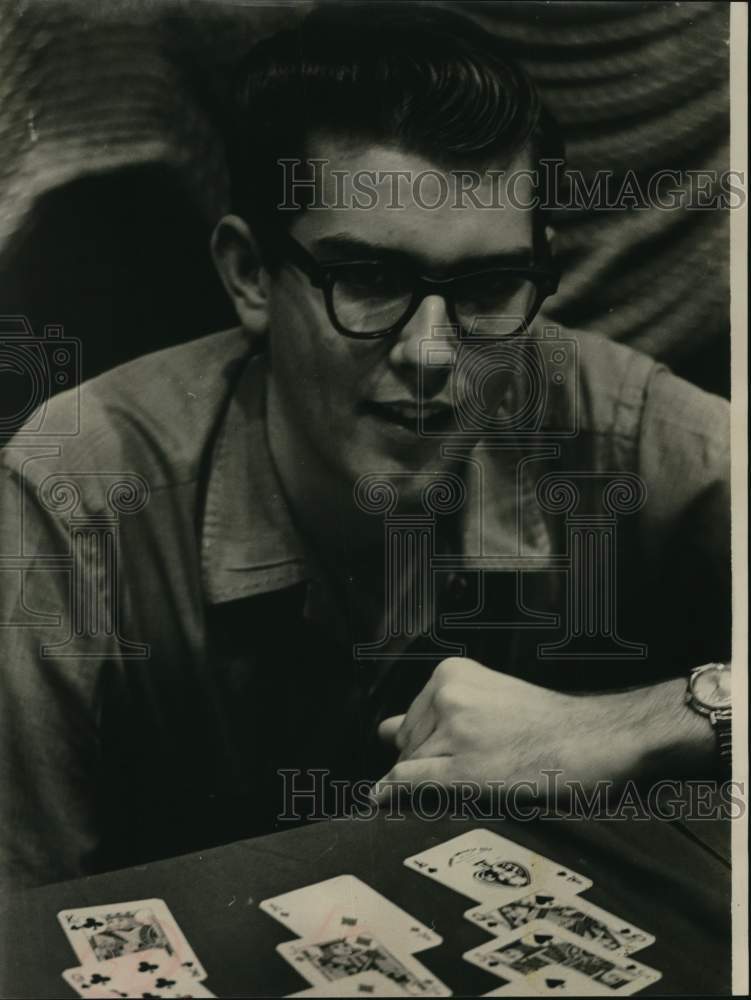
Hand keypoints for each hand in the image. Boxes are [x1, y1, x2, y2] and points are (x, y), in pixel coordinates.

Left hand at [374, 657, 628, 800]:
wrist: (597, 739)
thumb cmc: (550, 724)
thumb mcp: (487, 699)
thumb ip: (432, 713)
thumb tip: (382, 730)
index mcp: (452, 673)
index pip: (413, 720)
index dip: (427, 745)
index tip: (449, 756)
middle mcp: (447, 695)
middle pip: (409, 744)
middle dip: (428, 762)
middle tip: (481, 767)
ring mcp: (454, 731)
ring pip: (411, 766)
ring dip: (430, 782)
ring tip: (484, 777)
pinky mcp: (463, 769)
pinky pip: (410, 783)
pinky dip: (393, 793)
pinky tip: (380, 800)